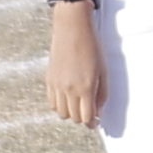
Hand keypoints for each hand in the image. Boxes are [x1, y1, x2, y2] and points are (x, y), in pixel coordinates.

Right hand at [44, 11, 107, 126]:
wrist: (72, 29)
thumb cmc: (92, 47)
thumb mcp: (103, 71)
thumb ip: (102, 94)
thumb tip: (98, 112)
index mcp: (86, 88)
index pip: (87, 117)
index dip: (92, 123)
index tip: (96, 122)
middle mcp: (69, 90)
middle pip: (74, 117)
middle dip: (83, 118)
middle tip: (89, 112)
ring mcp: (57, 85)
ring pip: (61, 113)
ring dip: (71, 113)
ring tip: (78, 105)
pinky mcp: (49, 80)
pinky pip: (52, 102)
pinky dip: (59, 105)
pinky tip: (67, 98)